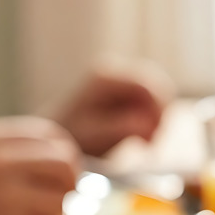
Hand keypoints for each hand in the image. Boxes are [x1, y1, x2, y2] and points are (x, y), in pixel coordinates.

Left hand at [57, 61, 171, 156]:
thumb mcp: (96, 136)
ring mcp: (120, 79)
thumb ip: (123, 129)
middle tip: (151, 143)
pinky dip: (151, 119)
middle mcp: (114, 72)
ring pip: (157, 94)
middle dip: (159, 115)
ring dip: (156, 119)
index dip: (158, 111)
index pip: (147, 86)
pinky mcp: (125, 90)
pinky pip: (151, 101)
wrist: (55, 138)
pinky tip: (142, 136)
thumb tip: (149, 126)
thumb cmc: (72, 138)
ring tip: (145, 142)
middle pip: (156, 86)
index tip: (154, 137)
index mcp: (105, 78)